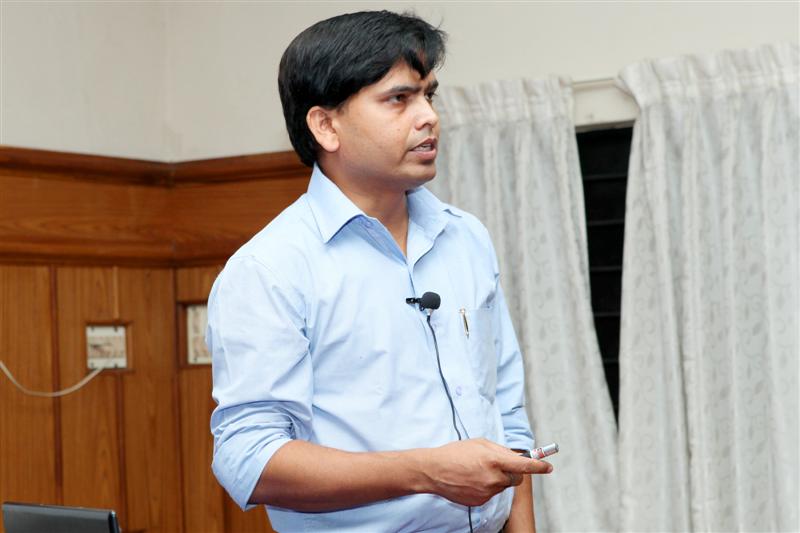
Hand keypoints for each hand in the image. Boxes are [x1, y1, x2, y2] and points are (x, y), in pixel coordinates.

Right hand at [420, 438, 551, 506]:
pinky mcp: (481, 501)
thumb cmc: (456, 453)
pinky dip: (486, 486)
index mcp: (495, 460)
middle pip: (516, 478)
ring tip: (478, 470)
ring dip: (497, 478)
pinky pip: (491, 493)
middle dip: (513, 472)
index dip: (539, 467)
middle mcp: (494, 478)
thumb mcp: (480, 443)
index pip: (524, 466)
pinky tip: (472, 479)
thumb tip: (516, 457)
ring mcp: (487, 492)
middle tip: (499, 464)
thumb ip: (500, 450)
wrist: (434, 471)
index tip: (548, 468)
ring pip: (503, 486)